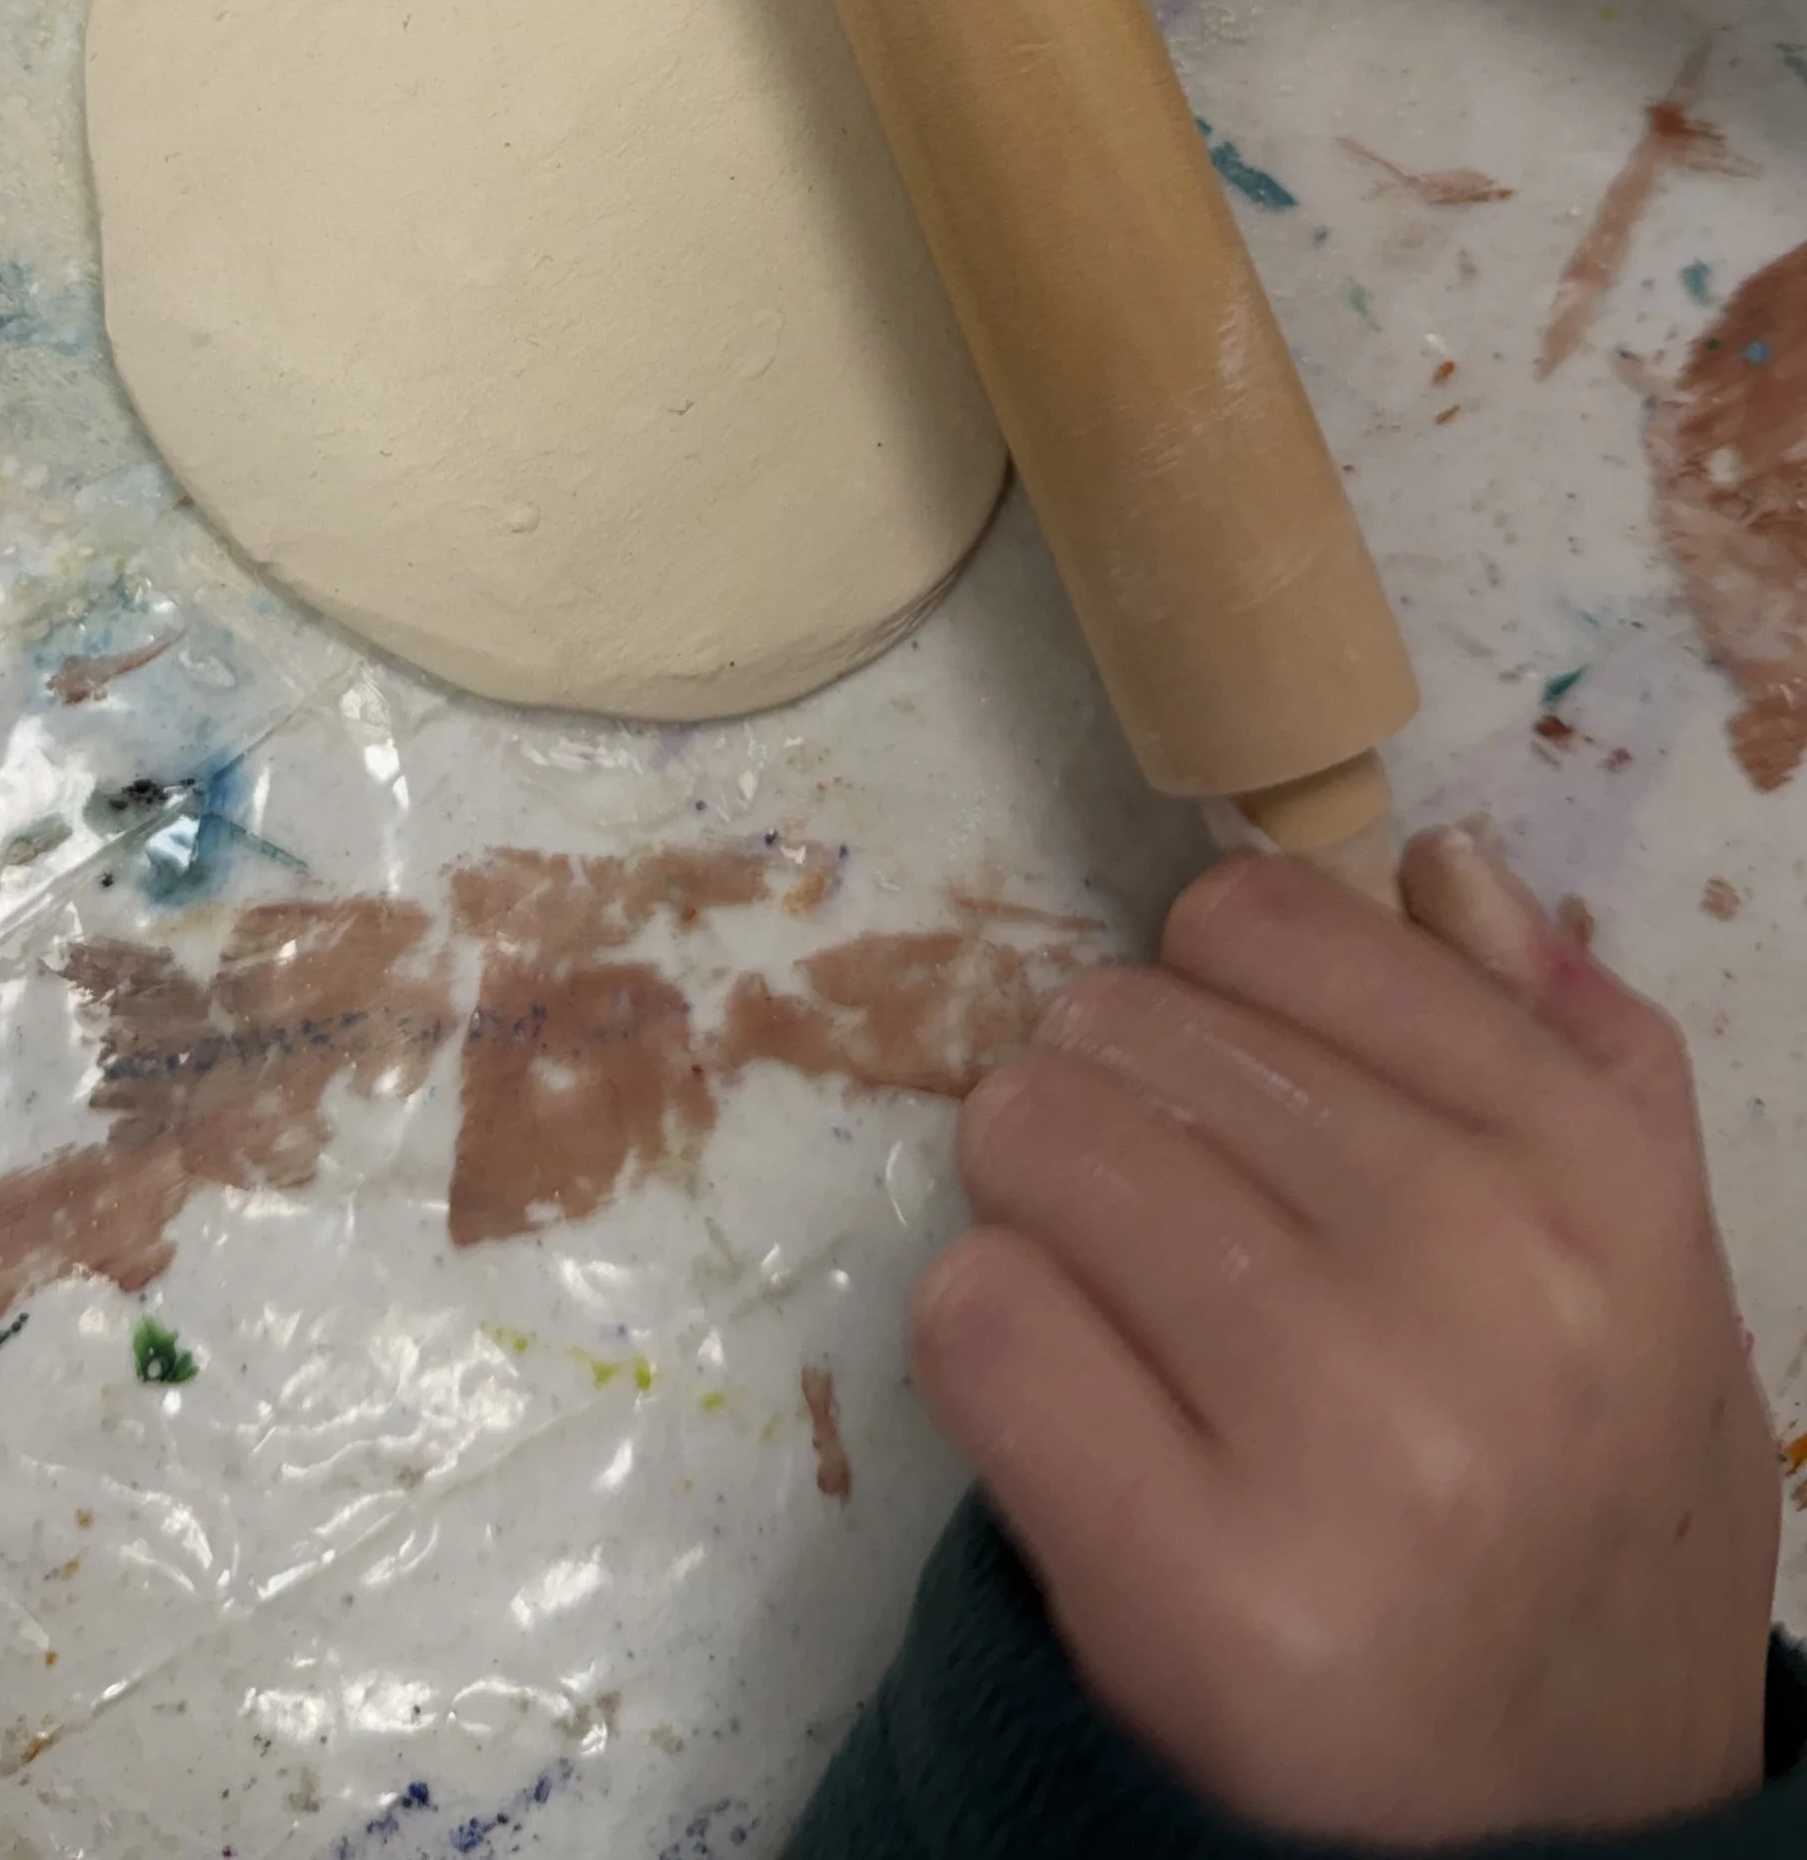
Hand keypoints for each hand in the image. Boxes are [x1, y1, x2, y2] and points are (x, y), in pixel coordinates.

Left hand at [910, 834, 1779, 1842]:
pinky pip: (975, 1320)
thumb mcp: (1650, 1261)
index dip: (1204, 988)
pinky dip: (988, 1339)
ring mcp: (1341, 1438)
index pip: (1260, 927)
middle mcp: (1480, 1286)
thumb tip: (1433, 861)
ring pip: (1033, 1148)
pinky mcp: (1193, 1586)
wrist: (1575, 1821)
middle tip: (1157, 1216)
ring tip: (1117, 1302)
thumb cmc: (1585, 1497)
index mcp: (1587, 1175)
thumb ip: (1567, 1044)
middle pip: (1122, 1029)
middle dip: (1105, 1097)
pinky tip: (1073, 1401)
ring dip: (1036, 1210)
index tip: (1225, 1083)